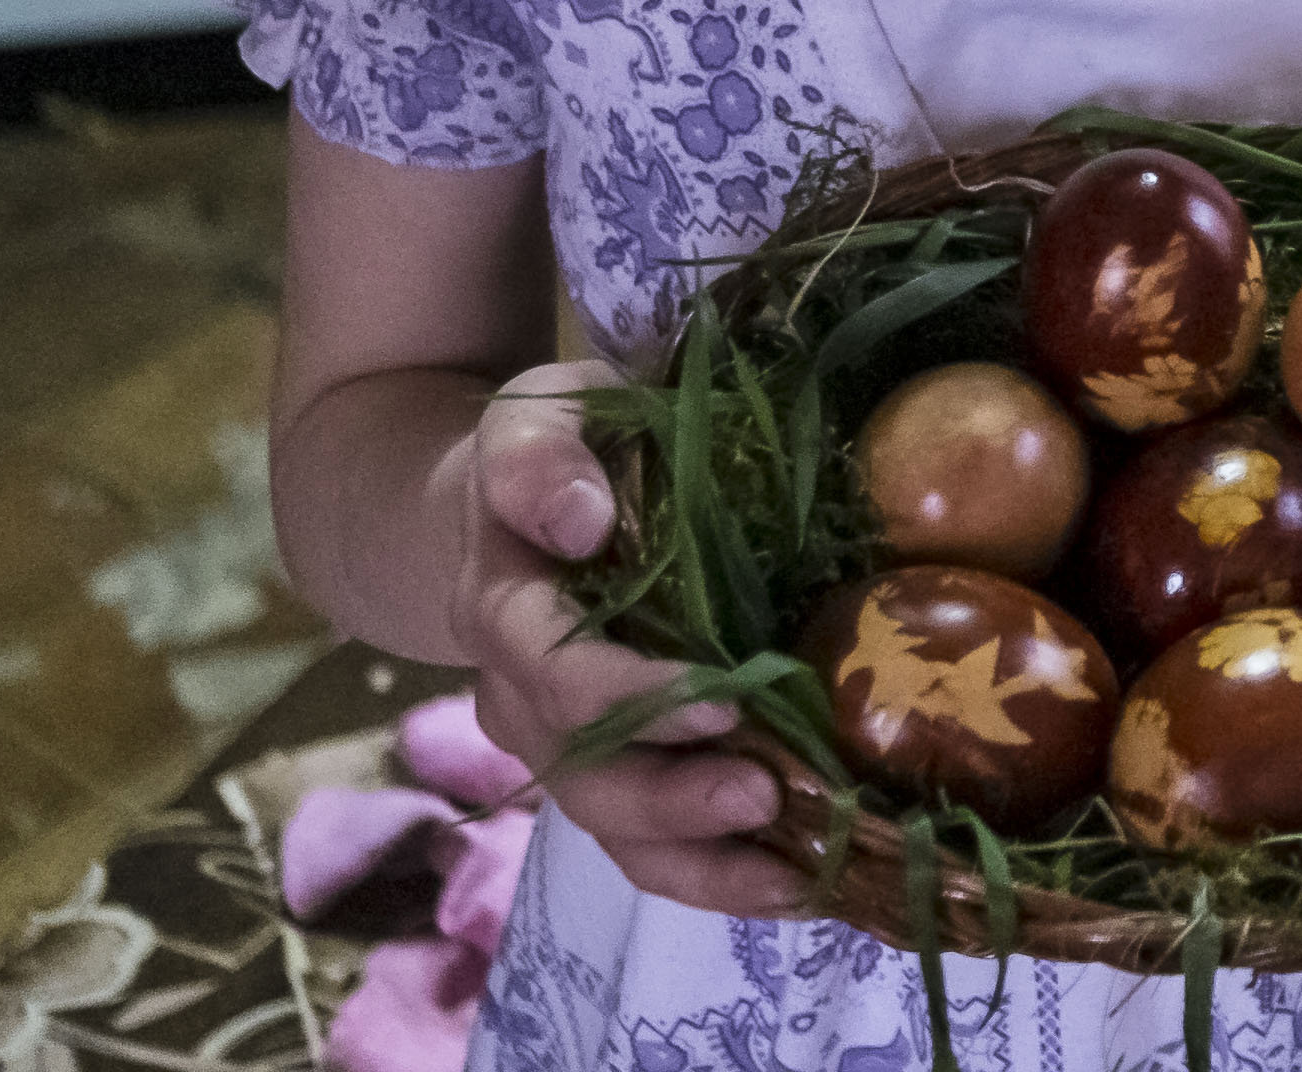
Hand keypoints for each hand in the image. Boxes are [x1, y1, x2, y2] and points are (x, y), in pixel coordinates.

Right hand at [455, 360, 814, 914]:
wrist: (522, 505)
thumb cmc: (558, 450)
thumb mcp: (540, 416)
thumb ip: (541, 459)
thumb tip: (580, 521)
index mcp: (504, 605)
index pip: (550, 668)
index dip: (627, 694)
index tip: (720, 698)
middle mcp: (520, 696)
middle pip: (581, 772)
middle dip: (671, 798)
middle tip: (766, 793)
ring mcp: (564, 746)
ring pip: (612, 828)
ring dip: (700, 858)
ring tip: (793, 867)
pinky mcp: (613, 772)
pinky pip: (649, 844)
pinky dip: (716, 876)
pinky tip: (797, 883)